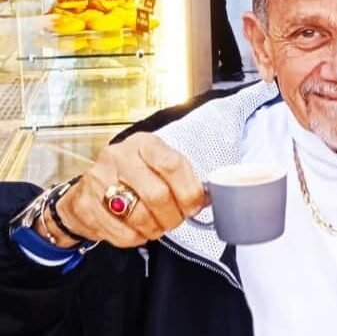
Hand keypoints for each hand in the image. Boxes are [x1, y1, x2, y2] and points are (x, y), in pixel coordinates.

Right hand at [36, 132, 206, 247]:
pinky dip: (138, 238)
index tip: (195, 205)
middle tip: (176, 220)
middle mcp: (118, 156)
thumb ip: (182, 178)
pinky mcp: (85, 205)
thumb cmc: (133, 177)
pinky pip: (122, 233)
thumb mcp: (158, 166)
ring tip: (158, 226)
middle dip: (174, 216)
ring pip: (140, 216)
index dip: (189, 191)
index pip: (172, 165)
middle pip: (157, 195)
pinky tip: (139, 230)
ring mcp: (98, 180)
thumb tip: (207, 198)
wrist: (88, 190)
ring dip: (156, 229)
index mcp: (143, 143)